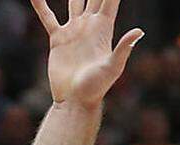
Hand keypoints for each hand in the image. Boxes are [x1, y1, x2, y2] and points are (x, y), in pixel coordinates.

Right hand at [30, 0, 144, 106]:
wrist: (75, 100)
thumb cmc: (96, 87)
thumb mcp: (112, 68)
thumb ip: (124, 48)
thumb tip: (139, 31)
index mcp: (104, 28)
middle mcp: (89, 25)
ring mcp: (74, 30)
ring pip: (72, 0)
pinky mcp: (58, 38)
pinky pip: (47, 17)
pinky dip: (40, 5)